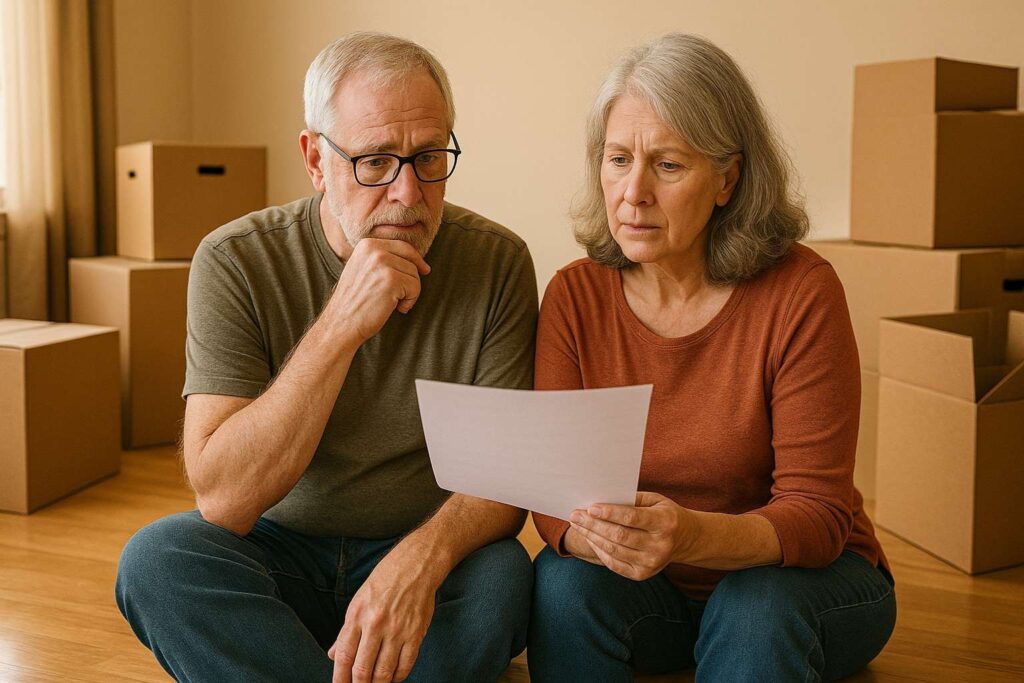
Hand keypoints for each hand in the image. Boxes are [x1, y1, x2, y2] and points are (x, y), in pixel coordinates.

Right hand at [325, 238, 430, 345]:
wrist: (342, 322)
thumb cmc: (356, 301)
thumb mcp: (364, 270)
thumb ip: (383, 260)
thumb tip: (415, 258)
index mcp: (367, 244)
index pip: (403, 246)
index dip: (416, 259)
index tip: (424, 270)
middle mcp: (373, 249)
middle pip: (411, 258)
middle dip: (414, 277)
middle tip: (406, 295)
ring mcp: (382, 263)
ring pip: (415, 274)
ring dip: (410, 293)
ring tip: (394, 304)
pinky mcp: (391, 279)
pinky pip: (415, 287)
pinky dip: (410, 301)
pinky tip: (397, 308)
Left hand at [327, 546, 438, 682]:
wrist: (416, 565)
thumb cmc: (385, 580)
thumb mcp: (358, 600)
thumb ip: (347, 631)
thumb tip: (334, 655)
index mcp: (357, 615)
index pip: (344, 656)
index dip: (340, 679)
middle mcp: (375, 624)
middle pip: (362, 669)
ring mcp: (397, 630)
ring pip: (384, 671)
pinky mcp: (416, 633)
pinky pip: (405, 665)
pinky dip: (397, 677)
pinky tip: (392, 678)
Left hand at [568, 491, 697, 580]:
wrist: (685, 539)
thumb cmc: (664, 514)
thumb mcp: (655, 500)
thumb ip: (631, 499)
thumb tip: (601, 499)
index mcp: (665, 523)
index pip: (632, 518)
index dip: (609, 513)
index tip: (590, 508)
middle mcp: (660, 546)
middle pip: (619, 536)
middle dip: (593, 525)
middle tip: (575, 515)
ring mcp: (652, 563)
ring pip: (613, 550)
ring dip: (591, 537)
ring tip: (578, 525)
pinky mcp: (643, 575)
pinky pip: (614, 564)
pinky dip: (599, 551)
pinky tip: (589, 539)